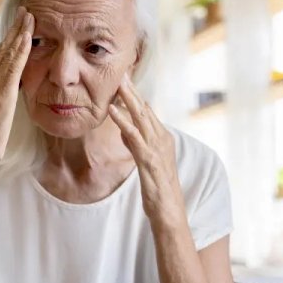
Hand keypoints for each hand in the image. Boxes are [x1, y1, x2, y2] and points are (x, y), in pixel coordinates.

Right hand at [0, 6, 33, 163]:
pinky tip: (29, 37)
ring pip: (7, 53)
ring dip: (20, 33)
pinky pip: (13, 66)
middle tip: (25, 12)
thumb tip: (10, 90)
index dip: (7, 40)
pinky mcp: (0, 91)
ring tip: (30, 17)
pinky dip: (22, 49)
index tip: (17, 27)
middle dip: (14, 30)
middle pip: (0, 49)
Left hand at [108, 75, 185, 226]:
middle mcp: (162, 138)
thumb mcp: (145, 160)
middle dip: (132, 90)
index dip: (135, 94)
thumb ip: (136, 143)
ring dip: (128, 99)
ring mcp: (157, 148)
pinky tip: (112, 110)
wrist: (169, 211)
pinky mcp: (149, 159)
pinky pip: (134, 136)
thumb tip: (124, 129)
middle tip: (121, 71)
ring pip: (141, 117)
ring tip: (117, 82)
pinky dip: (123, 121)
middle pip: (145, 108)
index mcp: (162, 137)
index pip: (146, 110)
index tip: (123, 78)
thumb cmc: (158, 188)